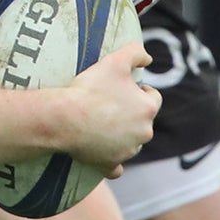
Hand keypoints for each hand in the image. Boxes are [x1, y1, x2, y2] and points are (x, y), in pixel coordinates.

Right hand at [63, 41, 159, 172]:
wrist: (66, 118)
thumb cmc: (91, 89)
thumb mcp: (115, 60)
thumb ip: (136, 52)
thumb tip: (147, 57)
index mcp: (148, 108)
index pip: (153, 97)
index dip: (139, 90)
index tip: (124, 88)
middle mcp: (144, 132)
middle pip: (142, 121)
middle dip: (130, 113)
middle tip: (109, 104)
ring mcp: (127, 151)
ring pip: (131, 142)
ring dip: (121, 134)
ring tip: (100, 123)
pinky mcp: (110, 164)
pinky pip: (116, 167)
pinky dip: (112, 162)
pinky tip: (105, 155)